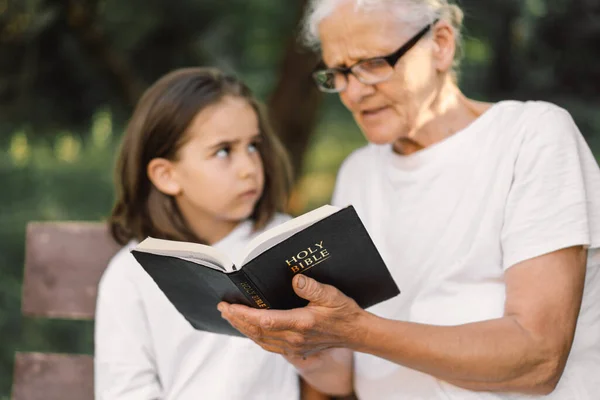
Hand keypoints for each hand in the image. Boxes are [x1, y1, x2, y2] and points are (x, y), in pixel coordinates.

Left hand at [218, 274, 365, 357]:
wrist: (355, 333)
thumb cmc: (343, 312)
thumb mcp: (331, 294)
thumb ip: (312, 287)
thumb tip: (295, 279)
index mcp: (301, 324)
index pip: (265, 321)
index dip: (244, 314)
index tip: (229, 306)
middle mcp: (294, 339)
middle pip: (257, 332)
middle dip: (237, 320)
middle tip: (222, 308)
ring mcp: (293, 347)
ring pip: (260, 340)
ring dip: (243, 329)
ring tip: (229, 316)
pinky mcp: (294, 350)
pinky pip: (268, 344)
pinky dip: (254, 335)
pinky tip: (248, 328)